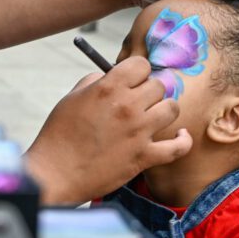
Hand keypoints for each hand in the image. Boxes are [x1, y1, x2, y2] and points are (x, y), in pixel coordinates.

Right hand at [24, 57, 192, 204]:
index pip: (141, 65)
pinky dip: (182, 140)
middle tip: (139, 101)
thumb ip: (95, 82)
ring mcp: (139, 132)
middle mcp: (127, 107)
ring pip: (172, 108)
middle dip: (149, 90)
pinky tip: (180, 135)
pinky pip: (177, 147)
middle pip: (159, 85)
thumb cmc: (59, 134)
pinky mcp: (144, 157)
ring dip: (164, 110)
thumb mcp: (72, 98)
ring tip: (154, 115)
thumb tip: (112, 77)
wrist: (55, 172)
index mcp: (108, 88)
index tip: (133, 80)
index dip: (138, 71)